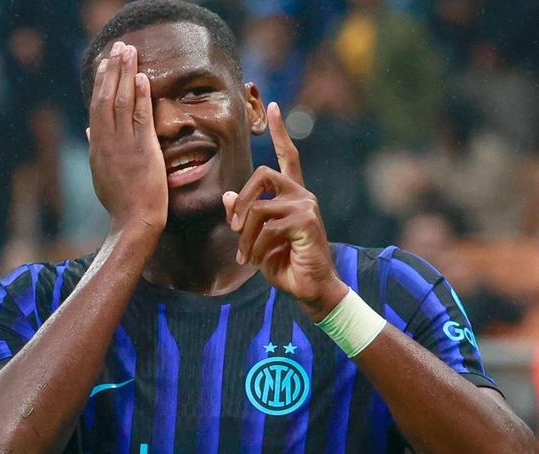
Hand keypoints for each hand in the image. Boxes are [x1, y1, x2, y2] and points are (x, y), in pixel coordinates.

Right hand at [88, 42, 167, 232]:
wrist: (134, 220)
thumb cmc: (120, 201)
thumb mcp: (101, 173)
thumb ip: (96, 148)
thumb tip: (88, 129)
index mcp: (97, 145)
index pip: (97, 106)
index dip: (101, 82)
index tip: (105, 63)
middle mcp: (107, 141)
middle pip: (106, 98)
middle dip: (112, 70)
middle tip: (118, 47)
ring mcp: (124, 145)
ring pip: (121, 102)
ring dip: (126, 74)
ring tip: (129, 52)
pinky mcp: (142, 150)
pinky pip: (140, 118)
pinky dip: (141, 97)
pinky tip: (142, 79)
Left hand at [222, 102, 347, 320]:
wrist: (311, 288)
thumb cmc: (285, 263)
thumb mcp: (257, 238)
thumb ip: (245, 216)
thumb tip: (228, 196)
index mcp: (293, 195)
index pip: (289, 156)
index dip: (280, 131)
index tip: (271, 106)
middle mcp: (302, 195)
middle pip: (263, 174)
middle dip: (242, 200)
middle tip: (233, 227)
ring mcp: (306, 206)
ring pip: (259, 207)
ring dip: (245, 235)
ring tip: (245, 256)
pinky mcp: (306, 221)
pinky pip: (266, 226)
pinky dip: (255, 246)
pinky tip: (256, 260)